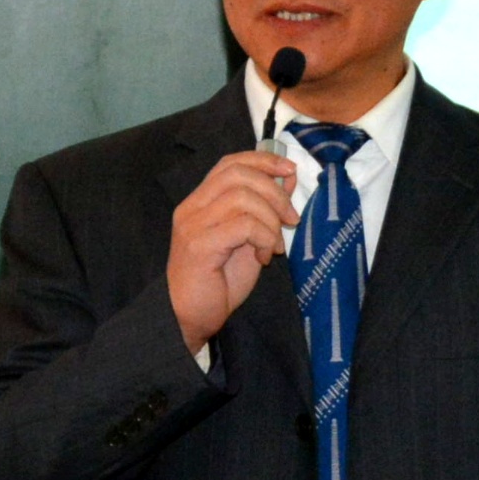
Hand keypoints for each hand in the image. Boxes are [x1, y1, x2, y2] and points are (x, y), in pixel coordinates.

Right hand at [167, 148, 296, 351]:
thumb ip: (263, 210)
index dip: (263, 160)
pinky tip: (264, 258)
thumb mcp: (248, 240)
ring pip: (243, 197)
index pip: (230, 163)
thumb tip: (287, 180)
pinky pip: (243, 225)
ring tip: (275, 246)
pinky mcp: (199, 245)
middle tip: (290, 220)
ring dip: (271, 220)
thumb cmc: (217, 283)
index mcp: (200, 202)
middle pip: (238, 174)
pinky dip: (264, 238)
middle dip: (274, 192)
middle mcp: (192, 207)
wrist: (188, 318)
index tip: (290, 171)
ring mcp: (192, 225)